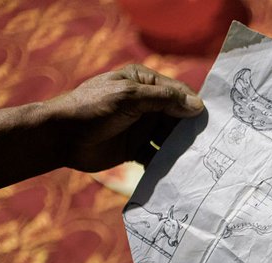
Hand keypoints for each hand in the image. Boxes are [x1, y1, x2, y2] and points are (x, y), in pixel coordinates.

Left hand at [45, 64, 203, 171]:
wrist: (61, 138)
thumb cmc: (92, 108)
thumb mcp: (129, 97)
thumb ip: (163, 100)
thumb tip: (198, 107)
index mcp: (144, 82)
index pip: (178, 93)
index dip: (194, 107)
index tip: (210, 123)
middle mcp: (146, 104)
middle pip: (177, 117)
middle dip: (190, 130)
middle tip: (207, 145)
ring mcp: (140, 127)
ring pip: (169, 137)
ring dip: (179, 148)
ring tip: (194, 160)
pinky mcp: (135, 148)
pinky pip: (157, 155)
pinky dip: (165, 162)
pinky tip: (174, 171)